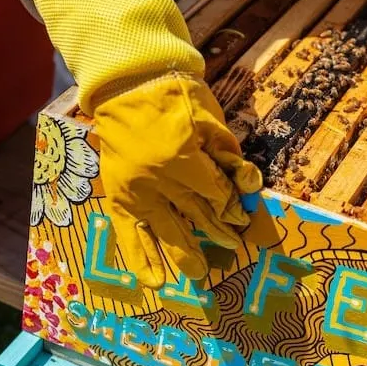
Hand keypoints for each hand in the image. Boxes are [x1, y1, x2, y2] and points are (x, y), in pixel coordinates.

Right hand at [95, 74, 261, 287]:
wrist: (129, 83)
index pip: (216, 195)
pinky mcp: (119, 195)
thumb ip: (228, 155)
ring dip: (185, 254)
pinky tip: (152, 282)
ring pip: (167, 230)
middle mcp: (159, 183)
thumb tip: (247, 185)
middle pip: (197, 216)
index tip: (242, 219)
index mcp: (183, 161)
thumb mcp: (211, 120)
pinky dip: (140, 258)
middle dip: (218, 233)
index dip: (232, 207)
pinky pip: (129, 233)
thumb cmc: (177, 95)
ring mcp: (136, 192)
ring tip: (200, 275)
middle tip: (233, 247)